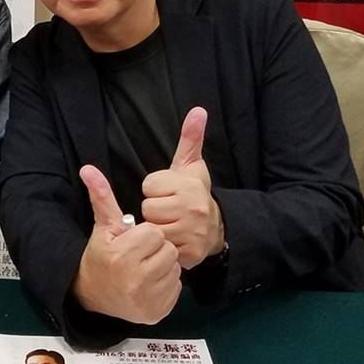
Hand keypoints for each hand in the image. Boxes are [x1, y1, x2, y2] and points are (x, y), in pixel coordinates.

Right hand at [72, 166, 181, 324]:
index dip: (145, 234)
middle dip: (157, 249)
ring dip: (164, 265)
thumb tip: (88, 168)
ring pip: (174, 268)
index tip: (132, 241)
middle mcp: (135, 280)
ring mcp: (146, 300)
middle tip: (140, 255)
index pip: (154, 233)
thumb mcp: (102, 227)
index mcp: (122, 256)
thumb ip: (101, 197)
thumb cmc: (101, 255)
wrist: (94, 294)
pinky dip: (167, 284)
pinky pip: (177, 287)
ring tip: (145, 268)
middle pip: (168, 250)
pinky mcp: (156, 313)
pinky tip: (150, 284)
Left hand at [140, 108, 224, 268]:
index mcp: (189, 185)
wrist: (215, 226)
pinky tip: (174, 238)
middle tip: (167, 210)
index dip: (153, 189)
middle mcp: (193, 209)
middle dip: (153, 210)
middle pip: (148, 208)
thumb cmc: (194, 192)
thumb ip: (191, 138)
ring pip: (152, 229)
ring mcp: (193, 233)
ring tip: (169, 224)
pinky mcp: (191, 253)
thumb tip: (198, 110)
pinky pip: (161, 248)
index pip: (148, 186)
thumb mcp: (190, 164)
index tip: (165, 192)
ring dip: (157, 228)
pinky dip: (163, 246)